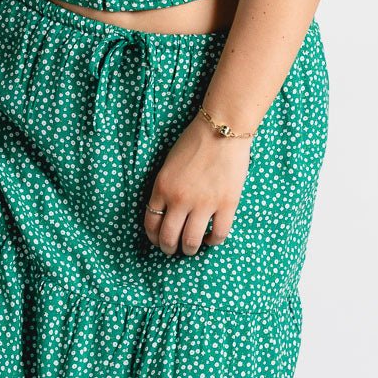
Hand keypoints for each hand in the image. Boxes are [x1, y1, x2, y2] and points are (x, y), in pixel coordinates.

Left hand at [143, 113, 251, 255]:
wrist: (222, 128)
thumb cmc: (194, 141)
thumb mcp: (169, 164)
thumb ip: (166, 188)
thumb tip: (166, 212)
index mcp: (163, 187)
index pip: (151, 222)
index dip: (153, 237)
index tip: (158, 240)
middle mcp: (180, 199)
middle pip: (169, 238)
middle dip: (168, 248)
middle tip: (173, 249)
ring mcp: (204, 203)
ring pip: (191, 242)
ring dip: (189, 249)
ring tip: (191, 247)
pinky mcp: (227, 204)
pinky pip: (218, 235)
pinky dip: (212, 242)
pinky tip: (210, 238)